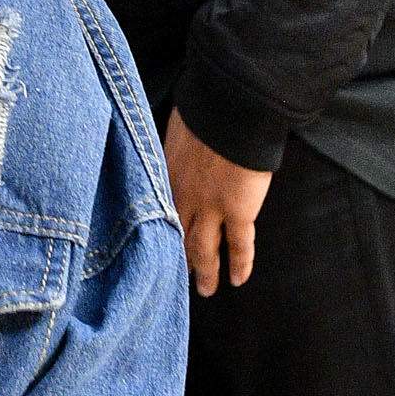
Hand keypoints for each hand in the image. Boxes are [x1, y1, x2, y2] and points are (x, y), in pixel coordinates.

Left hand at [164, 110, 272, 294]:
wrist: (231, 106)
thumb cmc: (207, 107)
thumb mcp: (178, 128)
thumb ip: (176, 145)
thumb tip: (180, 142)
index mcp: (164, 173)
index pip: (157, 210)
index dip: (158, 229)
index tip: (155, 243)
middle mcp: (182, 196)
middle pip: (174, 236)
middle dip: (175, 258)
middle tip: (175, 278)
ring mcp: (209, 207)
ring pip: (202, 249)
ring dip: (204, 271)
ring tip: (205, 289)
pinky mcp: (237, 210)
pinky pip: (239, 245)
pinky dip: (239, 263)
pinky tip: (238, 279)